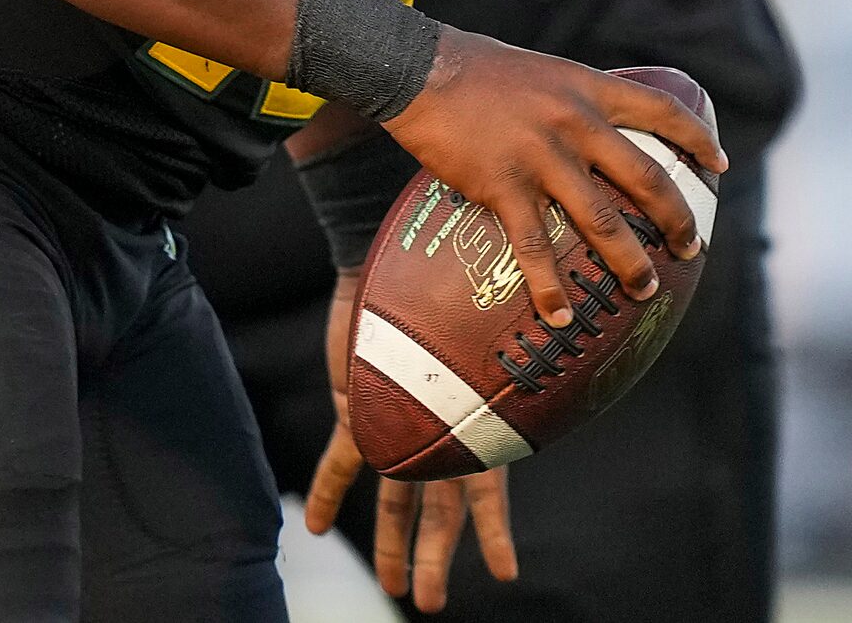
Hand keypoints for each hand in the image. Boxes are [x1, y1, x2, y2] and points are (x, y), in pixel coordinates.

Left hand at [306, 265, 519, 611]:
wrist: (402, 262)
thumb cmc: (457, 296)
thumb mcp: (480, 346)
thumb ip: (490, 377)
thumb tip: (539, 378)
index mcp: (474, 422)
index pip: (486, 495)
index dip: (494, 536)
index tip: (506, 575)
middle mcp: (436, 429)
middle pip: (436, 510)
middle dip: (434, 557)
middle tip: (429, 603)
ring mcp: (397, 423)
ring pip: (393, 497)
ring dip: (391, 542)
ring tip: (395, 586)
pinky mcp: (357, 410)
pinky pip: (339, 461)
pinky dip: (326, 492)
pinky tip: (312, 524)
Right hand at [384, 30, 725, 327]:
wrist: (421, 69)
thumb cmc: (476, 67)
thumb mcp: (541, 70)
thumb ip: (571, 98)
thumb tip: (590, 127)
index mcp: (588, 89)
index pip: (661, 111)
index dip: (696, 140)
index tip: (718, 165)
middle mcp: (576, 123)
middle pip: (646, 179)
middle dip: (676, 220)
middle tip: (690, 249)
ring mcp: (542, 158)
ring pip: (603, 221)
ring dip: (629, 262)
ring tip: (642, 288)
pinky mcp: (504, 187)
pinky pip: (535, 247)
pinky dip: (551, 288)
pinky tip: (561, 315)